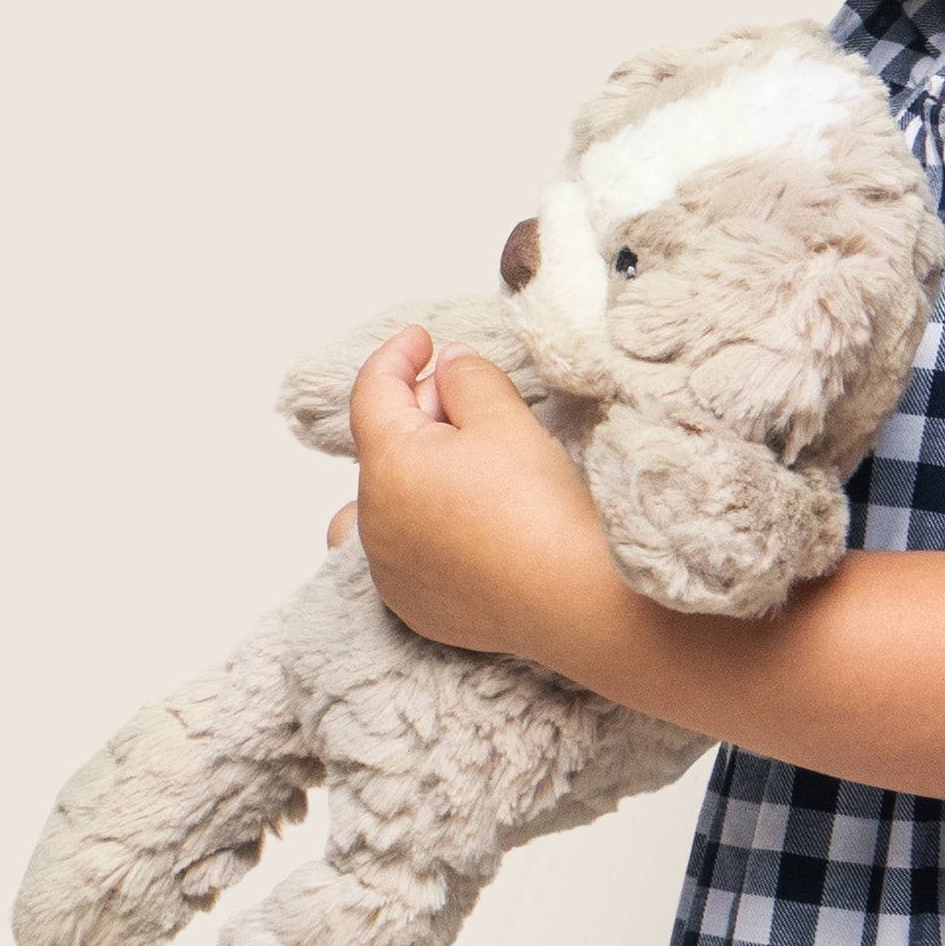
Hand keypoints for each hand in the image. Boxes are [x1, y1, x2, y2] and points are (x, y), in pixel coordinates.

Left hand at [341, 324, 613, 659]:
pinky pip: (399, 556)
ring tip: (454, 469)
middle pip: (383, 447)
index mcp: (388, 464)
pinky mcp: (413, 606)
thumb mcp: (506, 419)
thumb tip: (448, 365)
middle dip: (420, 416)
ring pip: (381, 506)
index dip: (396, 355)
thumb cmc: (539, 507)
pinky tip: (461, 525)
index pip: (371, 391)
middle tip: (475, 406)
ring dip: (410, 478)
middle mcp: (373, 521)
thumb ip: (468, 377)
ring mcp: (389, 571)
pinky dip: (419, 531)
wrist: (573, 598)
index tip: (422, 339)